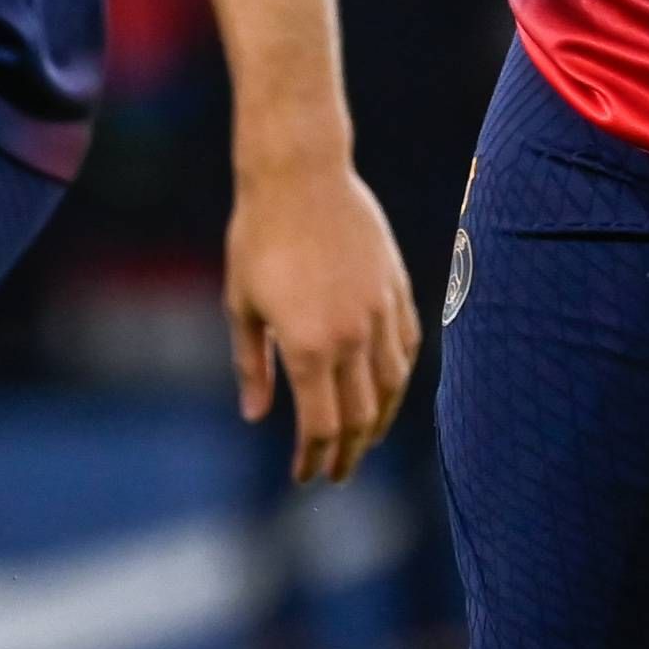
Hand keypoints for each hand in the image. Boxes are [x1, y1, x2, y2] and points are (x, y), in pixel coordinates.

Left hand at [226, 157, 420, 483]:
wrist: (300, 174)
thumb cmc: (259, 237)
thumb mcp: (241, 305)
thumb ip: (252, 364)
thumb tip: (256, 415)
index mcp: (309, 346)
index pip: (321, 425)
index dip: (314, 457)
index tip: (305, 475)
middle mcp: (352, 336)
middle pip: (361, 416)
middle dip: (347, 452)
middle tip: (335, 471)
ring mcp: (380, 310)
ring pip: (392, 385)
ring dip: (379, 421)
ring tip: (362, 439)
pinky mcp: (395, 286)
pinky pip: (408, 344)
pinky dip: (400, 376)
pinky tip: (389, 387)